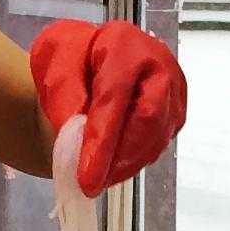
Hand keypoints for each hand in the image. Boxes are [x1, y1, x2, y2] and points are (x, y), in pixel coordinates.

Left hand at [29, 19, 187, 193]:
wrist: (91, 56)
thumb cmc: (71, 57)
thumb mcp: (52, 65)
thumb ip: (63, 96)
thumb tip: (76, 137)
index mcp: (124, 45)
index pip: (115, 98)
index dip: (102, 142)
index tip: (86, 179)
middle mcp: (158, 64)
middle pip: (149, 119)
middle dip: (120, 158)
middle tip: (92, 185)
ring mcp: (174, 88)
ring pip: (157, 136)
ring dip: (127, 164)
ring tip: (97, 179)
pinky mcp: (177, 109)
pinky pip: (160, 142)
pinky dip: (135, 160)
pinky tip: (112, 167)